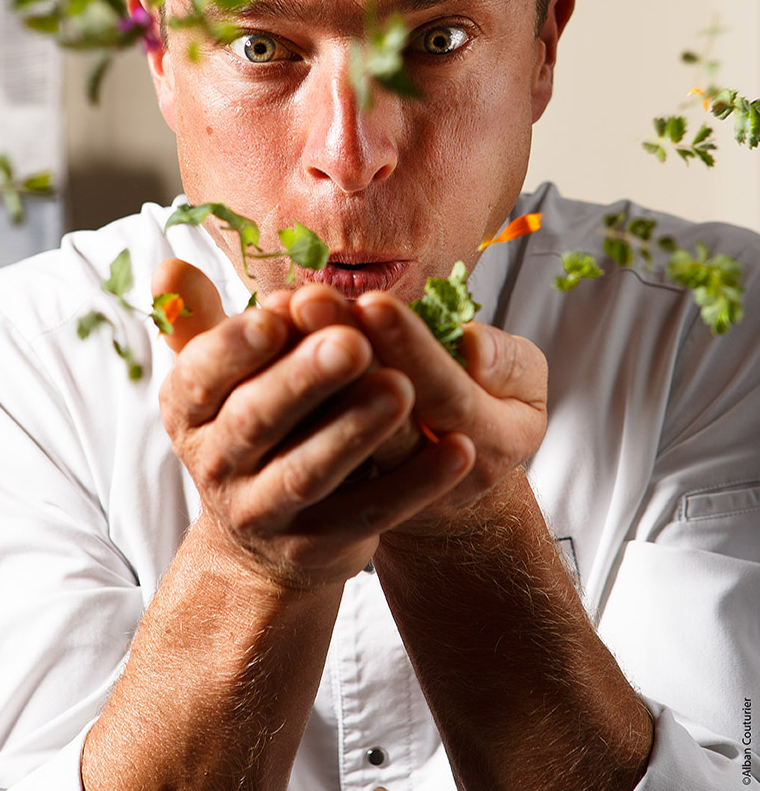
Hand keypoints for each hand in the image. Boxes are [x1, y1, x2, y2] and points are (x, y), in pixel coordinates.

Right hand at [150, 262, 474, 588]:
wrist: (262, 537)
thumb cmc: (251, 425)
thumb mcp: (218, 379)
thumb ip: (203, 323)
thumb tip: (168, 268)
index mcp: (188, 411)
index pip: (201, 374)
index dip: (236, 344)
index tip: (280, 311)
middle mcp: (214, 464)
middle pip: (257, 419)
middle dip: (304, 379)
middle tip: (352, 342)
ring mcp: (262, 512)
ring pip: (309, 471)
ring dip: (355, 430)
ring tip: (403, 388)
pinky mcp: (316, 547)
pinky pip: (369, 513)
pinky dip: (415, 484)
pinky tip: (458, 450)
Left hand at [285, 284, 547, 535]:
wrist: (454, 491)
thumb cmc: (494, 412)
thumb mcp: (525, 388)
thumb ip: (510, 363)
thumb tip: (472, 348)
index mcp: (491, 441)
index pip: (444, 393)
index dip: (408, 348)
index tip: (372, 301)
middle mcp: (430, 476)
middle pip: (378, 414)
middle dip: (343, 352)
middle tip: (308, 299)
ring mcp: (383, 488)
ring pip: (335, 429)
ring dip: (302, 371)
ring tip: (278, 313)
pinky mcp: (341, 487)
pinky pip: (309, 439)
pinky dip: (284, 388)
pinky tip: (264, 340)